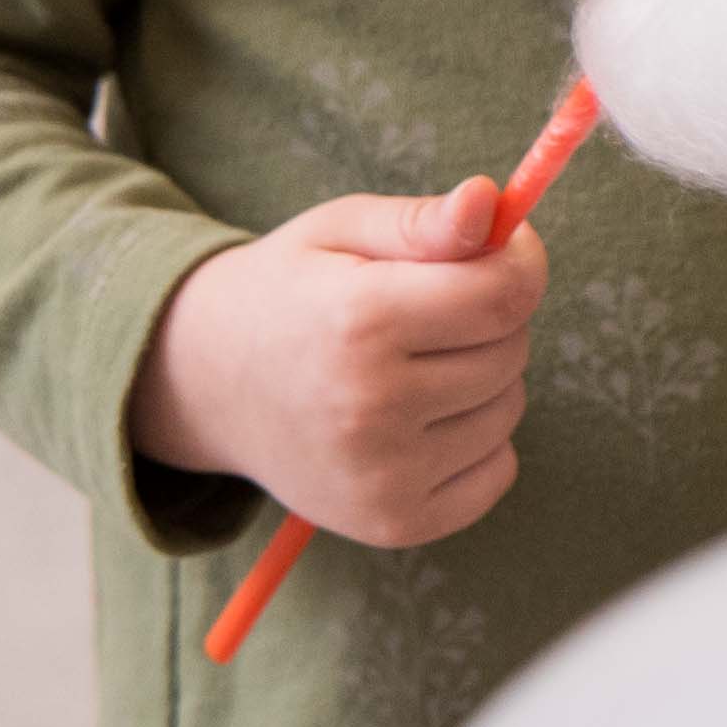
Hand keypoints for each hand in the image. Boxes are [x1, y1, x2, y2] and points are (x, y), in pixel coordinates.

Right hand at [128, 181, 547, 548]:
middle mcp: (371, 407)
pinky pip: (499, 470)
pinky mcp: (393, 523)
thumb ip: (421, 220)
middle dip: (489, 318)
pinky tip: (422, 419)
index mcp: (359, 321)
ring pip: (508, 409)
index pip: (503, 295)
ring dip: (484, 379)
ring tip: (414, 364)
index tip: (500, 248)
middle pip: (510, 350)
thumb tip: (488, 202)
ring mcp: (383, 477)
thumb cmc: (289, 291)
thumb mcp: (340, 231)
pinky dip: (479, 441)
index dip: (519, 262)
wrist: (207, 384)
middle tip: (427, 310)